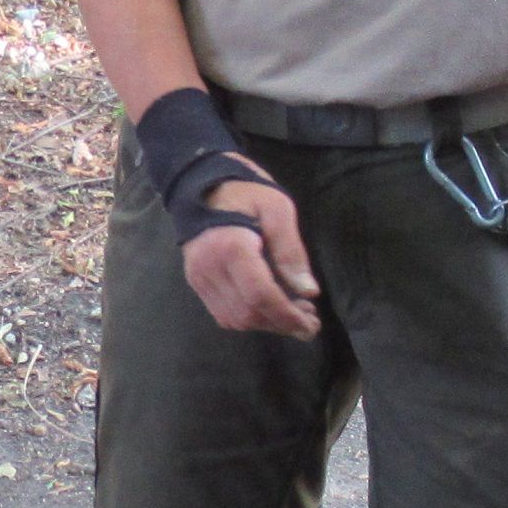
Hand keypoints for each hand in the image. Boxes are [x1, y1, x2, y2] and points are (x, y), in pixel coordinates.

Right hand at [180, 176, 321, 338]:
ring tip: (293, 316)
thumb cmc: (246, 192)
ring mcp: (199, 277)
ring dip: (266, 324)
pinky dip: (248, 318)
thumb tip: (308, 292)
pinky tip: (269, 309)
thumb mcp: (278, 210)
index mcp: (232, 247)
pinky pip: (222, 313)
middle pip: (248, 313)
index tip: (311, 324)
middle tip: (309, 322)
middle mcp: (210, 268)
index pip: (260, 295)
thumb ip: (292, 251)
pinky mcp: (196, 281)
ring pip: (234, 319)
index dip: (287, 315)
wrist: (201, 183)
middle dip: (281, 324)